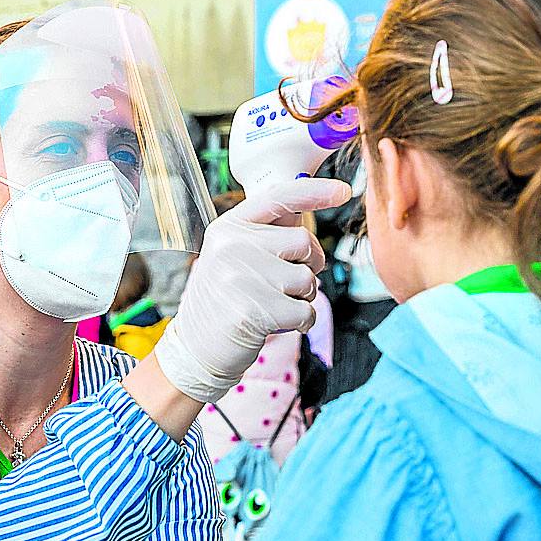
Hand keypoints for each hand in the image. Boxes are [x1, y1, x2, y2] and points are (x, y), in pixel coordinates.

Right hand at [153, 178, 350, 403]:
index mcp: (227, 227)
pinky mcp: (254, 311)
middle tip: (288, 284)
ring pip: (308, 278)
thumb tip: (301, 211)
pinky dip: (302, 321)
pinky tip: (278, 323)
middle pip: (304, 241)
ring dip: (304, 297)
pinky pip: (306, 310)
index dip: (315, 192)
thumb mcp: (232, 257)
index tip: (343, 191)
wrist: (197, 349)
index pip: (279, 198)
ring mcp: (241, 277)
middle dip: (309, 265)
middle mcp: (231, 246)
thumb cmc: (224, 300)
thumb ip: (264, 234)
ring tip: (276, 304)